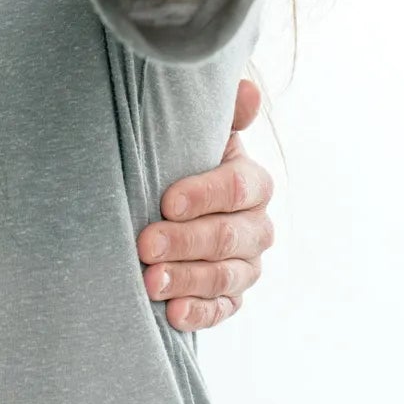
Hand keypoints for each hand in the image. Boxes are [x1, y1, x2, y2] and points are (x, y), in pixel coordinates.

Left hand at [139, 79, 274, 330]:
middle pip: (228, 237)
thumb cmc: (181, 158)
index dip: (203, 195)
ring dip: (187, 280)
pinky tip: (173, 314)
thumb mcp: (197, 133)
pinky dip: (199, 313)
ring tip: (149, 282)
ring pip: (225, 276)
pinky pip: (223, 309)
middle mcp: (258, 226)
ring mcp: (247, 265)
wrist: (171, 201)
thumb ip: (222, 113)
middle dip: (185, 242)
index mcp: (252, 181)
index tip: (166, 201)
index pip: (236, 188)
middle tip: (145, 245)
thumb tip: (247, 89)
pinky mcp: (233, 296)